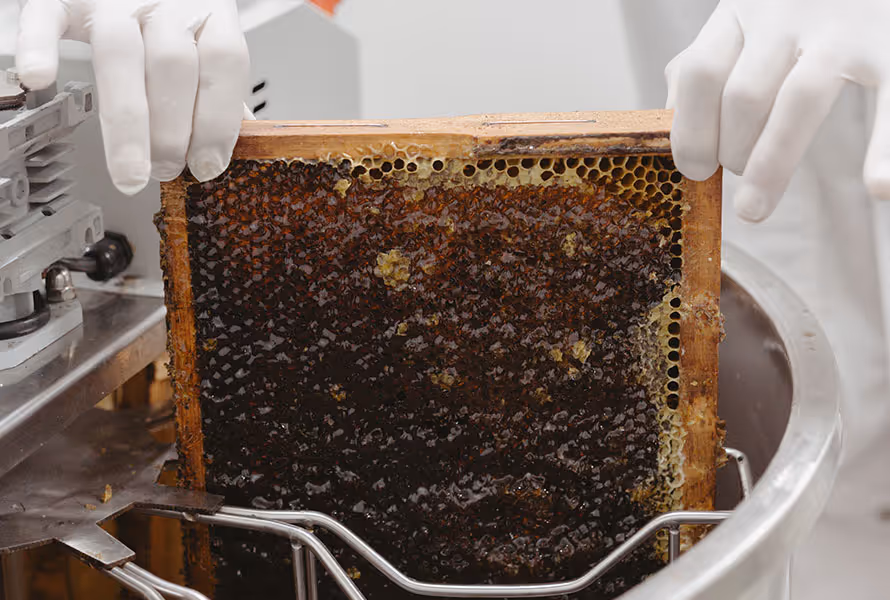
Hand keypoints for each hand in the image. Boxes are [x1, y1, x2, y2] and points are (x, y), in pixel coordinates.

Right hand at [16, 0, 249, 194]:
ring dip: (126, 121)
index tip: (208, 164)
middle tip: (166, 170)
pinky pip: (47, 14)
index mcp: (210, 9)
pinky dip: (41, 46)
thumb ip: (219, 88)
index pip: (224, 61)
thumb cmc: (174, 16)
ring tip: (129, 169)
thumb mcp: (207, 41)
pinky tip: (43, 80)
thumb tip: (237, 144)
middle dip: (171, 130)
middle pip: (172, 63)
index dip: (218, 118)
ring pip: (119, 51)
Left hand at [667, 0, 889, 220]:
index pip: (700, 74)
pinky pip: (889, 100)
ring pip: (797, 102)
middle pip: (743, 96)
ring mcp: (842, 27)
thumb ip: (708, 60)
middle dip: (731, 151)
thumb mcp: (744, 15)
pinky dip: (885, 147)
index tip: (693, 170)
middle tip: (738, 174)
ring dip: (771, 165)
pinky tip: (878, 186)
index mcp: (741, 10)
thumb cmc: (797, 0)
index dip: (690, 130)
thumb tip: (669, 120)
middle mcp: (786, 14)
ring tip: (754, 209)